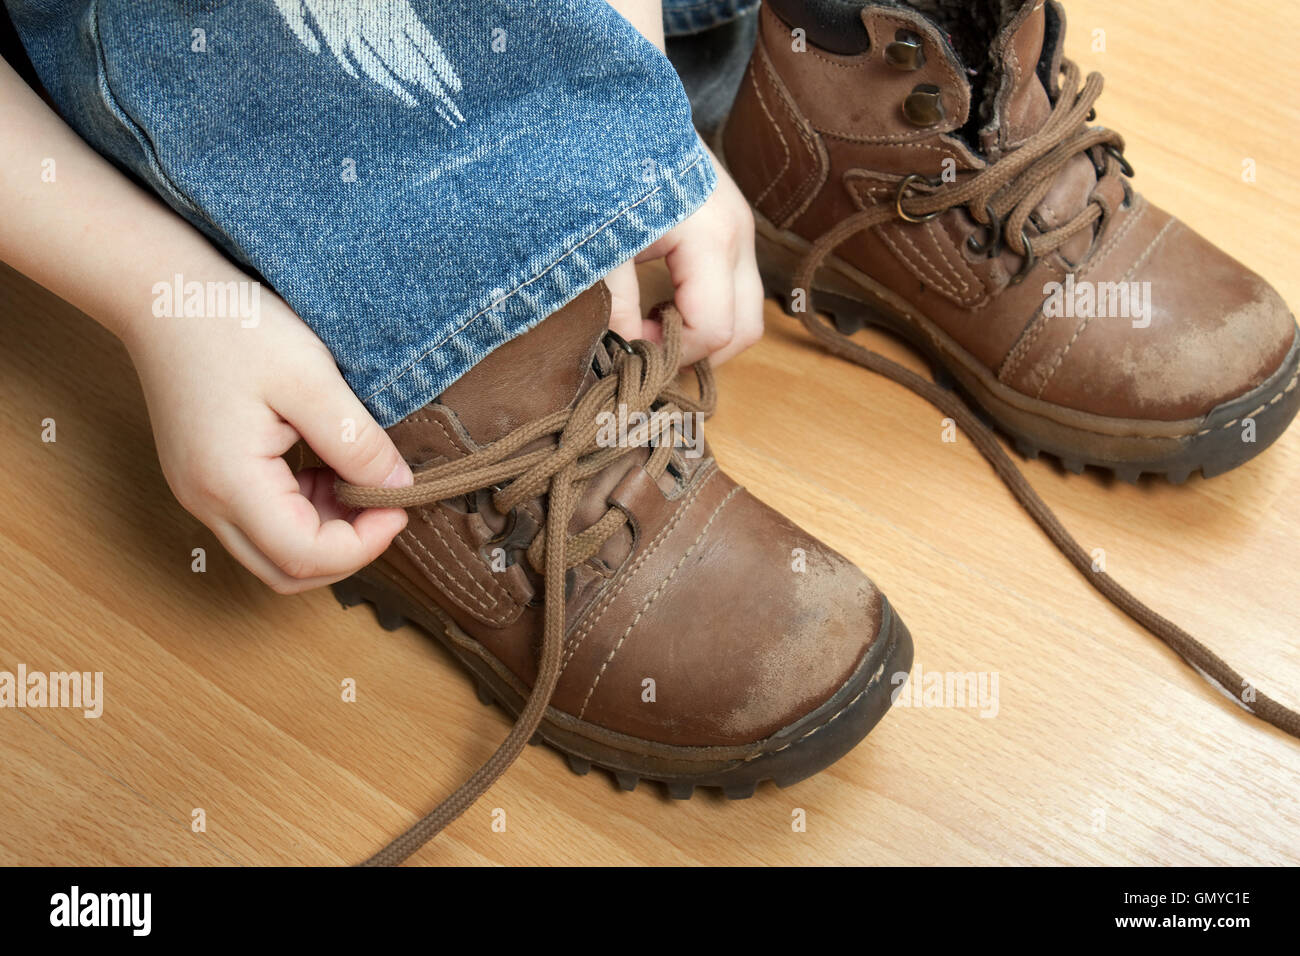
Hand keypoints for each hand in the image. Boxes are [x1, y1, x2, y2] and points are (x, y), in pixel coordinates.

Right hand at [124, 291, 410, 593]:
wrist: (164, 294)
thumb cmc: (232, 325)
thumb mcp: (310, 378)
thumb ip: (356, 440)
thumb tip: (397, 486)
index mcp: (229, 483)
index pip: (304, 557)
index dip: (364, 544)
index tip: (398, 504)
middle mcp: (206, 502)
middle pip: (286, 571)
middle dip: (348, 550)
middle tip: (384, 503)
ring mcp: (200, 494)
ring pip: (274, 553)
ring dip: (326, 532)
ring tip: (356, 478)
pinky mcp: (205, 479)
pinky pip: (261, 522)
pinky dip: (303, 512)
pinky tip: (326, 468)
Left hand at [607, 145, 763, 365]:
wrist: (621, 105)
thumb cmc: (608, 166)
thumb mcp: (602, 241)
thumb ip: (614, 303)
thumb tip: (625, 352)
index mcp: (711, 239)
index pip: (713, 329)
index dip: (672, 352)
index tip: (630, 346)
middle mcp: (738, 238)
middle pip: (745, 330)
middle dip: (698, 352)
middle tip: (648, 349)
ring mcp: (741, 231)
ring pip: (747, 313)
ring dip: (705, 332)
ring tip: (654, 325)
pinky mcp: (731, 228)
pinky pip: (735, 289)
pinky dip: (707, 309)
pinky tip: (664, 302)